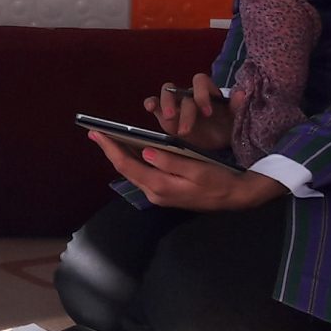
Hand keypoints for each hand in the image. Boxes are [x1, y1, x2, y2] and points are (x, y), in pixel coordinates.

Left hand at [87, 131, 282, 211]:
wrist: (234, 198)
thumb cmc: (219, 181)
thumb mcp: (198, 169)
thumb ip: (171, 162)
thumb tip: (146, 152)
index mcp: (161, 186)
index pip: (128, 165)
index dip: (111, 148)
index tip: (97, 133)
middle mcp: (155, 193)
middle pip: (126, 170)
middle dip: (110, 150)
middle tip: (96, 133)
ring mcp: (158, 194)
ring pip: (133, 173)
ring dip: (120, 156)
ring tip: (108, 139)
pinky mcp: (164, 192)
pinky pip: (142, 175)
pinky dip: (133, 161)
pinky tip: (130, 150)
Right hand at [144, 74, 240, 153]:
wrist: (217, 142)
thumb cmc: (225, 127)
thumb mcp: (233, 119)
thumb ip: (237, 106)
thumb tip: (241, 93)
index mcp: (207, 91)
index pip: (201, 81)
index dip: (202, 95)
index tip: (208, 113)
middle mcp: (190, 94)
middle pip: (182, 91)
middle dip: (184, 110)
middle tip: (186, 129)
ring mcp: (176, 103)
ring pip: (167, 92)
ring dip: (166, 104)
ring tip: (169, 119)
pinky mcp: (165, 115)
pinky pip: (155, 104)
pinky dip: (151, 103)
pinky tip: (150, 108)